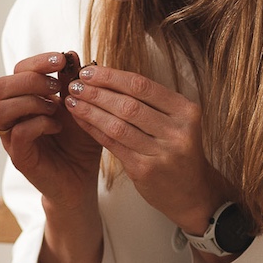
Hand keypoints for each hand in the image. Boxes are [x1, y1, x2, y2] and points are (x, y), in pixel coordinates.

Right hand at [0, 52, 103, 209]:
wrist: (82, 179)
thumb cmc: (79, 142)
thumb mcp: (81, 106)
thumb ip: (73, 82)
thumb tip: (70, 53)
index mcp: (23, 99)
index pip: (16, 70)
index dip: (37, 61)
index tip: (62, 59)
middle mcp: (12, 117)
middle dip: (29, 79)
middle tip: (56, 85)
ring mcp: (12, 138)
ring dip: (29, 101)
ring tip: (55, 106)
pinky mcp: (20, 157)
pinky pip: (18, 133)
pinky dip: (39, 123)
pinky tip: (57, 125)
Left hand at [61, 63, 231, 233]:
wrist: (191, 192)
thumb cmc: (176, 151)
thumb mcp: (175, 122)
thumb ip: (149, 102)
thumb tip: (106, 75)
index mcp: (186, 110)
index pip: (142, 86)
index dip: (112, 76)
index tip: (88, 70)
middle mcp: (178, 130)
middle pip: (129, 104)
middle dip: (97, 92)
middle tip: (74, 84)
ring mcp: (163, 152)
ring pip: (118, 124)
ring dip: (90, 110)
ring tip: (71, 100)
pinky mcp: (146, 170)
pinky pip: (113, 144)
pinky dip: (93, 129)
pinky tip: (79, 120)